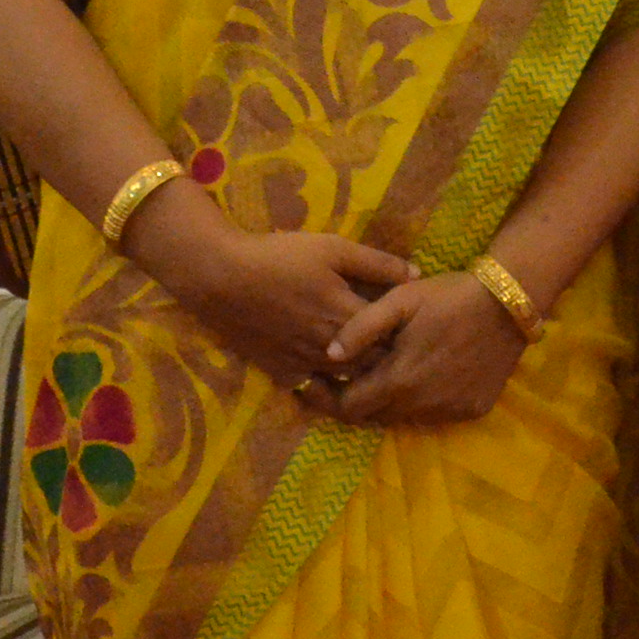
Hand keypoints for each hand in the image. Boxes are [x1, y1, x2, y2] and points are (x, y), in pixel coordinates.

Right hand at [144, 214, 410, 399]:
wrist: (220, 278)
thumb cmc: (279, 258)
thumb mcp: (333, 248)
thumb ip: (377, 264)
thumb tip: (418, 276)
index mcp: (348, 317)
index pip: (394, 339)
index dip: (408, 337)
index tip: (417, 328)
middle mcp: (332, 349)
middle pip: (375, 367)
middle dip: (391, 360)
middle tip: (402, 349)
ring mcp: (306, 365)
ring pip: (348, 382)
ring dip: (364, 376)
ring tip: (375, 363)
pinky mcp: (283, 373)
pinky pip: (316, 390)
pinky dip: (331, 387)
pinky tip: (338, 376)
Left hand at [323, 272, 528, 424]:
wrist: (509, 302)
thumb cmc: (449, 296)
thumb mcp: (400, 300)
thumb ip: (360, 328)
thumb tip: (329, 354)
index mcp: (399, 380)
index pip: (348, 408)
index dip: (327, 398)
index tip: (316, 381)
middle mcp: (422, 406)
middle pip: (373, 416)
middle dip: (356, 399)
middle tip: (349, 375)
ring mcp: (449, 411)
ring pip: (404, 416)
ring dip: (390, 400)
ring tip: (388, 370)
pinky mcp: (472, 409)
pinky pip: (435, 413)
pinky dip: (423, 400)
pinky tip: (426, 373)